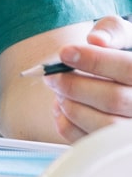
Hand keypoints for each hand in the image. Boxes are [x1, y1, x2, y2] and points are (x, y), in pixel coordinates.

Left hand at [42, 16, 131, 140]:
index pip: (128, 69)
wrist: (126, 78)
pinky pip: (90, 142)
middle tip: (52, 76)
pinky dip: (66, 125)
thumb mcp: (125, 36)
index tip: (64, 53)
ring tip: (58, 91)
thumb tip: (96, 40)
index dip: (94, 61)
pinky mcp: (117, 146)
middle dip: (74, 85)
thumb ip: (112, 31)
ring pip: (103, 125)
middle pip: (112, 99)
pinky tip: (61, 107)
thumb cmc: (124, 55)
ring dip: (71, 106)